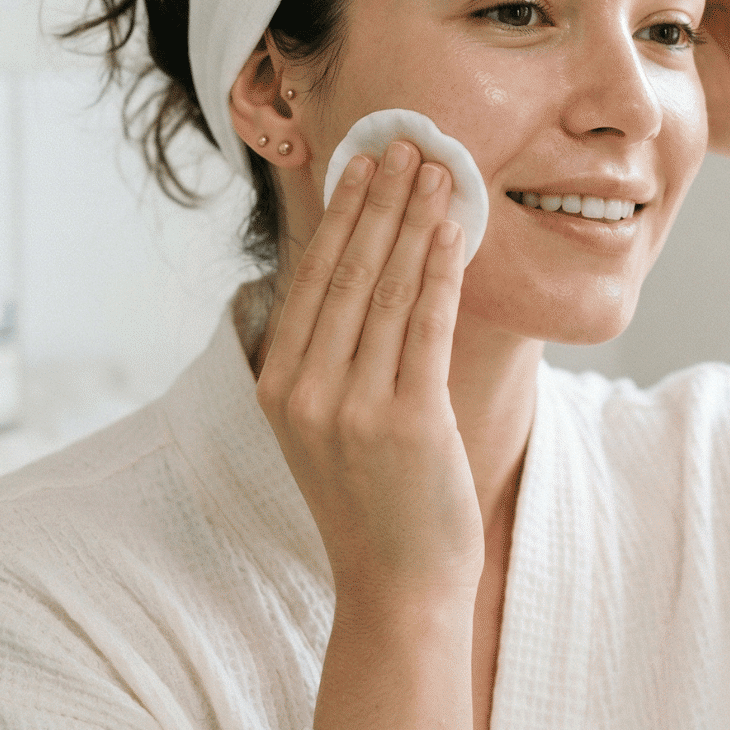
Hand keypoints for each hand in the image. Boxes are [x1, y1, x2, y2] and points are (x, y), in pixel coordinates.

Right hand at [255, 140, 482, 605]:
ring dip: (413, 218)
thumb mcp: (327, 425)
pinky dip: (438, 269)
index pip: (311, 279)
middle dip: (379, 198)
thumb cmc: (373, 501)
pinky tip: (452, 229)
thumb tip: (363, 268)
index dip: (340, 213)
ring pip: (386, 288)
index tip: (362, 163)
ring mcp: (351, 407)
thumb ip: (332, 357)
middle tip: (404, 142)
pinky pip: (425, 324)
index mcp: (277, 386)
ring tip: (434, 169)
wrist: (396, 587)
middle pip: (346, 271)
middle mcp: (304, 391)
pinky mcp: (406, 421)